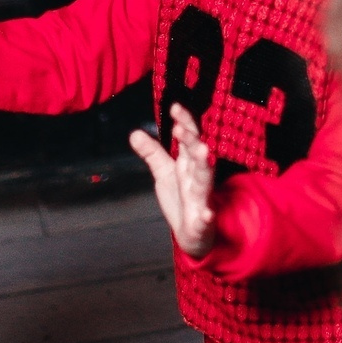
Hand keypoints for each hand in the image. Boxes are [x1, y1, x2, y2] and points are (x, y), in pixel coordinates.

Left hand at [131, 104, 219, 259]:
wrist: (194, 235)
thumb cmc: (181, 199)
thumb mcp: (164, 173)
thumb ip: (152, 153)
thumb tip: (134, 132)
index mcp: (188, 164)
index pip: (189, 139)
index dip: (184, 123)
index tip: (175, 107)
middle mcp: (197, 178)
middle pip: (196, 156)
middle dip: (192, 141)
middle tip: (183, 128)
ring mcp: (201, 199)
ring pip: (205, 181)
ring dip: (205, 166)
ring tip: (204, 152)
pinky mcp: (202, 222)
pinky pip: (206, 219)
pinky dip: (207, 216)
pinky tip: (207, 214)